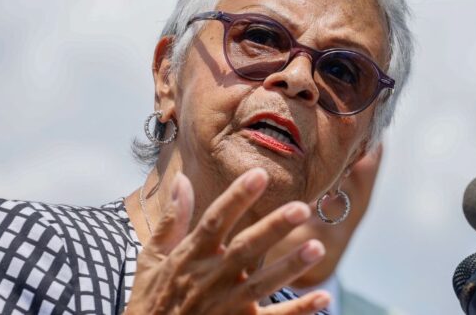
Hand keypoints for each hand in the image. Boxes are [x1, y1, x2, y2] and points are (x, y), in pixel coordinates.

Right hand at [125, 168, 330, 314]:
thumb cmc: (152, 301)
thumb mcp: (151, 259)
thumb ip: (171, 221)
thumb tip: (182, 179)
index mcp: (190, 256)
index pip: (215, 221)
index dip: (237, 197)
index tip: (260, 174)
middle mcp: (210, 278)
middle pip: (246, 248)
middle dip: (273, 228)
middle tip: (301, 208)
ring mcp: (226, 305)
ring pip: (262, 284)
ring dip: (290, 267)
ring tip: (317, 247)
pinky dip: (299, 310)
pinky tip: (323, 297)